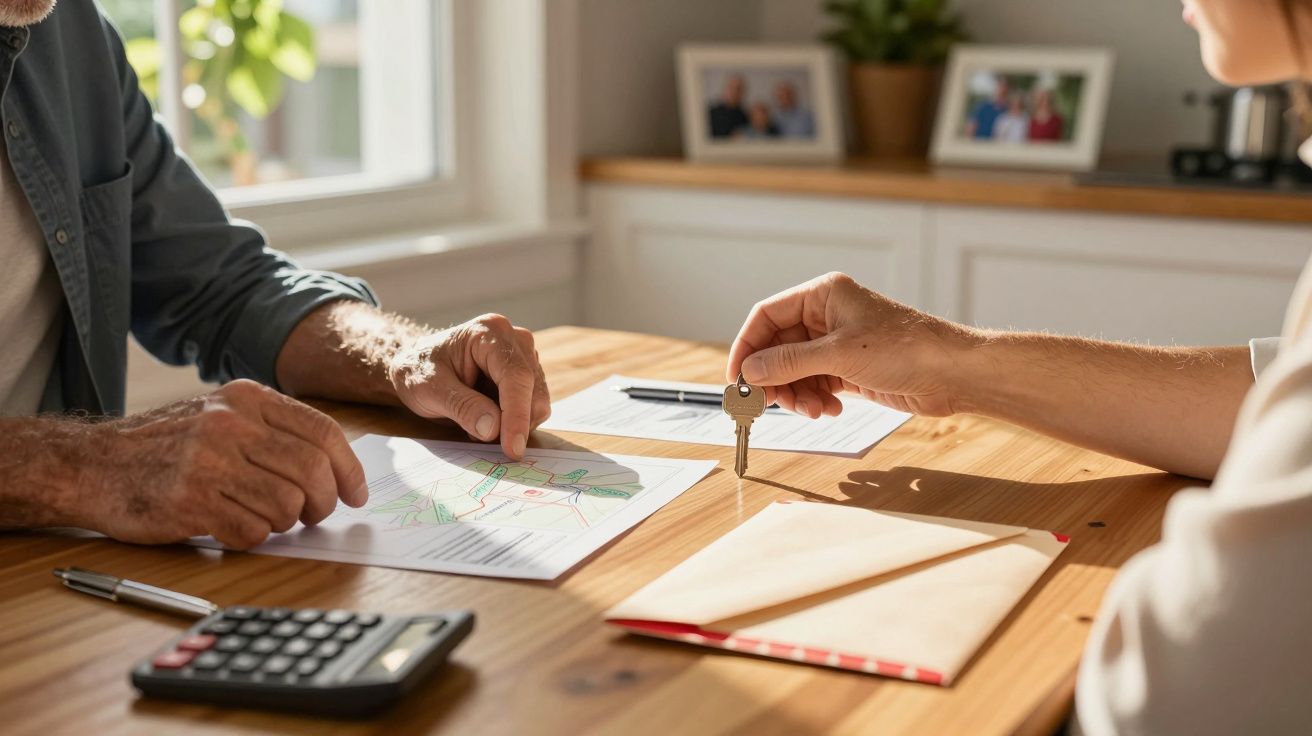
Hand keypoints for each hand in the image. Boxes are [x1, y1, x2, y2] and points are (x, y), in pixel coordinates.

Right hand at [85, 380, 367, 549]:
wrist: (91, 464)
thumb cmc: (167, 446)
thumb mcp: (222, 416)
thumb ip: (274, 431)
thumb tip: (338, 468)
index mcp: (246, 399)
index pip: (323, 432)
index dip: (349, 469)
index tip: (356, 494)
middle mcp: (230, 424)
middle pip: (313, 472)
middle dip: (323, 503)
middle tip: (313, 515)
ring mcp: (208, 462)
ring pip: (287, 506)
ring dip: (284, 523)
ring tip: (262, 517)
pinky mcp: (189, 502)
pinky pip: (252, 532)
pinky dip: (251, 538)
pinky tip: (231, 526)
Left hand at [386, 314, 549, 458]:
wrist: (416, 366)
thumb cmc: (418, 371)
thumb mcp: (429, 390)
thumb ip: (461, 407)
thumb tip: (493, 429)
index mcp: (489, 332)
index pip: (515, 375)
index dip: (517, 414)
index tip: (512, 448)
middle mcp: (514, 339)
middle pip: (533, 389)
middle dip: (514, 422)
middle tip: (479, 439)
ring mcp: (523, 355)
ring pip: (537, 401)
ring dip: (512, 423)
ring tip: (475, 424)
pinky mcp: (527, 373)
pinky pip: (532, 406)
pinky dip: (513, 421)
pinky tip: (486, 418)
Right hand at [726, 272, 975, 417]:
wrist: (953, 373)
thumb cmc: (906, 349)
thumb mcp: (839, 355)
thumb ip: (789, 362)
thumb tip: (749, 371)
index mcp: (823, 295)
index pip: (767, 316)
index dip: (747, 346)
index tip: (737, 379)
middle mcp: (826, 315)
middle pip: (778, 347)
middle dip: (775, 378)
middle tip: (771, 405)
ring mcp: (837, 343)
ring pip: (795, 370)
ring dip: (797, 394)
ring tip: (813, 411)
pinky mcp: (849, 368)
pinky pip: (815, 383)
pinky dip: (816, 399)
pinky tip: (831, 409)